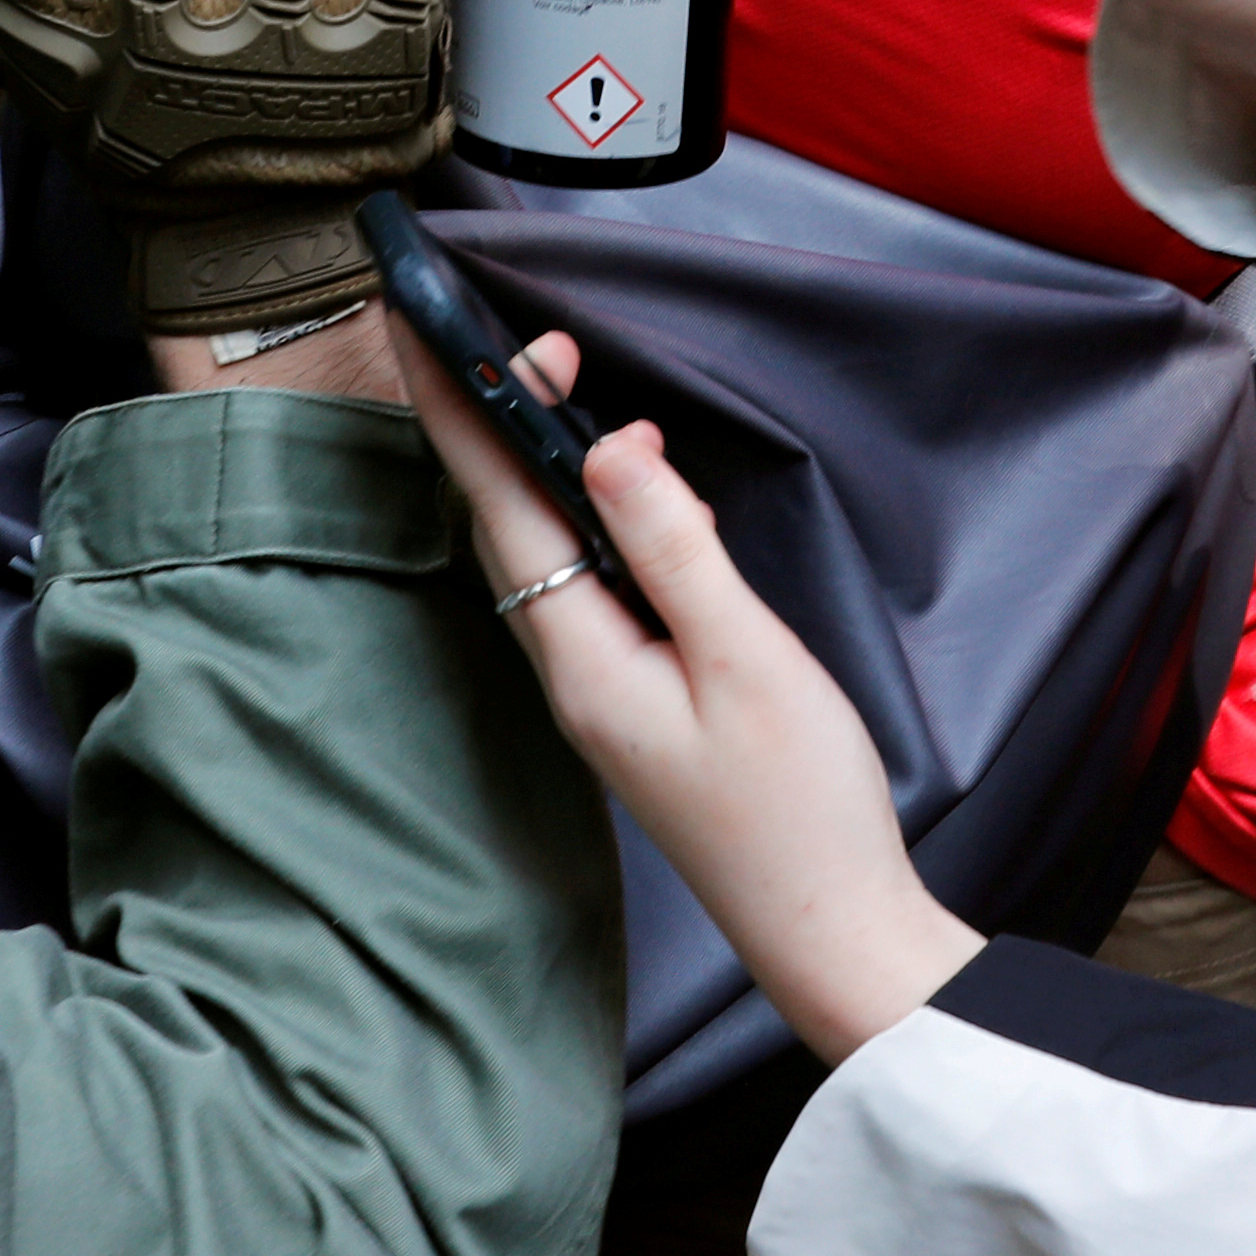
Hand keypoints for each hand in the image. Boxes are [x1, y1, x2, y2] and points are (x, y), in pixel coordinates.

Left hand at [398, 323, 983, 1062]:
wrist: (832, 930)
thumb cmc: (801, 807)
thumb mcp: (746, 660)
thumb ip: (674, 549)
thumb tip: (604, 452)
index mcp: (582, 659)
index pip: (498, 506)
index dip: (459, 409)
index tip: (423, 325)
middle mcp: (571, 672)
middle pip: (507, 522)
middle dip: (502, 418)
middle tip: (535, 333)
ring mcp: (600, 689)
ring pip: (545, 551)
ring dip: (546, 464)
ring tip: (567, 385)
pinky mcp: (636, 700)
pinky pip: (588, 584)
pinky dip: (593, 517)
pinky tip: (632, 492)